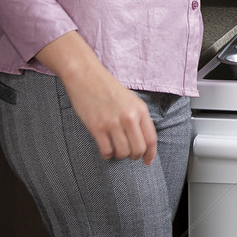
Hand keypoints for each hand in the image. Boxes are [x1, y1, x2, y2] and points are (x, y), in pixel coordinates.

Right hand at [36, 31, 157, 163]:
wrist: (85, 76)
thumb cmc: (107, 87)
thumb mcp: (130, 100)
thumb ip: (138, 118)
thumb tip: (143, 140)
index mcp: (140, 110)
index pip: (151, 139)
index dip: (150, 154)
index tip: (147, 161)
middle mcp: (129, 117)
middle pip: (138, 149)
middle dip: (134, 156)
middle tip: (128, 155)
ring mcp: (113, 123)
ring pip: (123, 153)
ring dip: (119, 156)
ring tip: (115, 151)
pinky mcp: (97, 127)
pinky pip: (106, 151)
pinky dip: (107, 155)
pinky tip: (105, 150)